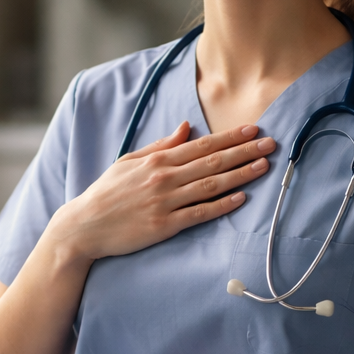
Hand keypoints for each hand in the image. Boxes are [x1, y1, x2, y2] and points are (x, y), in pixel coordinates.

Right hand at [49, 122, 274, 262]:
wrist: (84, 226)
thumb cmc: (106, 193)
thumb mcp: (129, 161)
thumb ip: (160, 145)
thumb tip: (186, 128)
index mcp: (157, 160)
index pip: (201, 145)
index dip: (230, 137)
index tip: (253, 130)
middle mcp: (163, 178)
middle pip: (212, 162)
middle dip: (244, 151)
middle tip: (270, 144)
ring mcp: (165, 202)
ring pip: (210, 186)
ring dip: (240, 175)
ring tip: (263, 167)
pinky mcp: (164, 226)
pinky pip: (199, 214)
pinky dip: (221, 205)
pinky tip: (241, 198)